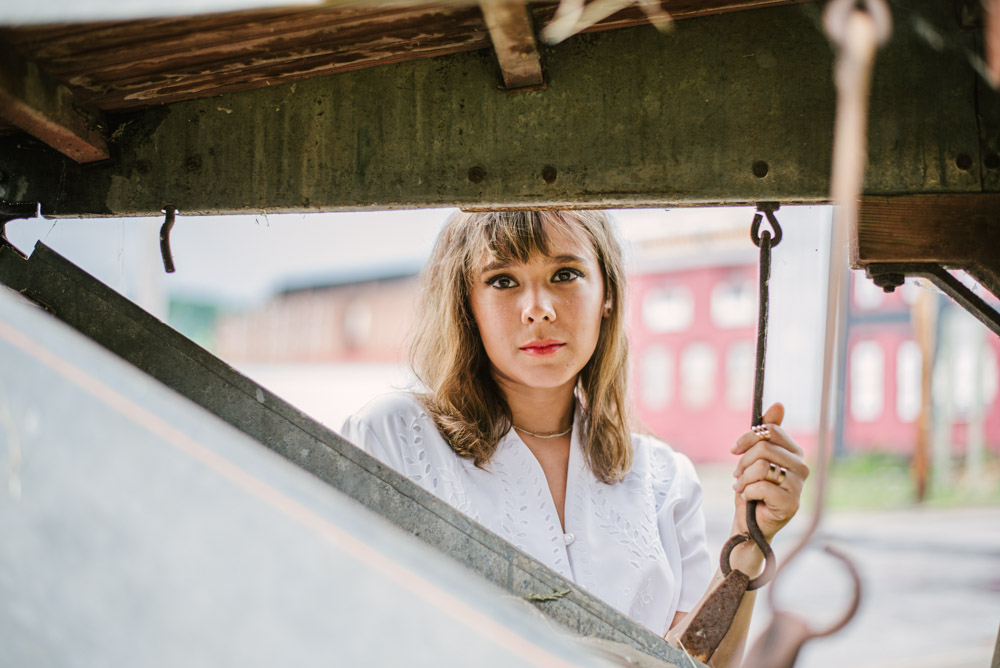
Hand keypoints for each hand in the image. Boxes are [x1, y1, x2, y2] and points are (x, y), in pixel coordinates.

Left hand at [730, 402, 808, 540]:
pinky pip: (760, 487)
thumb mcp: (755, 457)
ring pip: (760, 467)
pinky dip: (747, 493)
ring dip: (743, 479)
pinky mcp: (791, 504)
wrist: (750, 524)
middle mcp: (802, 467)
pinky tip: (749, 499)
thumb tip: (779, 404)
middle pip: (763, 448)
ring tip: (743, 487)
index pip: (770, 430)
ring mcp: (798, 486)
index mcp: (795, 452)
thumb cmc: (752, 489)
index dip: (747, 437)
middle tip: (738, 474)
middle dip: (742, 462)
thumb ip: (765, 432)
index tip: (735, 450)